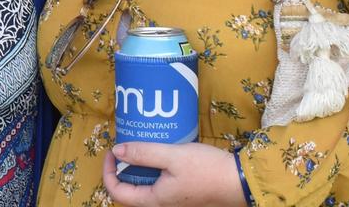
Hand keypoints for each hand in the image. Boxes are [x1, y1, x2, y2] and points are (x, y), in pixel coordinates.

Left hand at [102, 142, 247, 206]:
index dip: (108, 172)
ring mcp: (173, 200)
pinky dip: (153, 169)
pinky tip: (159, 152)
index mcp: (154, 200)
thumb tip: (116, 151)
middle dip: (122, 169)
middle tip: (124, 147)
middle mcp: (161, 204)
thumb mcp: (172, 156)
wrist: (240, 182)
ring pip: (145, 186)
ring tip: (139, 146)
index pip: (117, 193)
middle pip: (130, 191)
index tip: (111, 151)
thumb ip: (143, 153)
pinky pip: (159, 183)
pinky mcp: (182, 193)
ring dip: (138, 168)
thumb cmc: (206, 170)